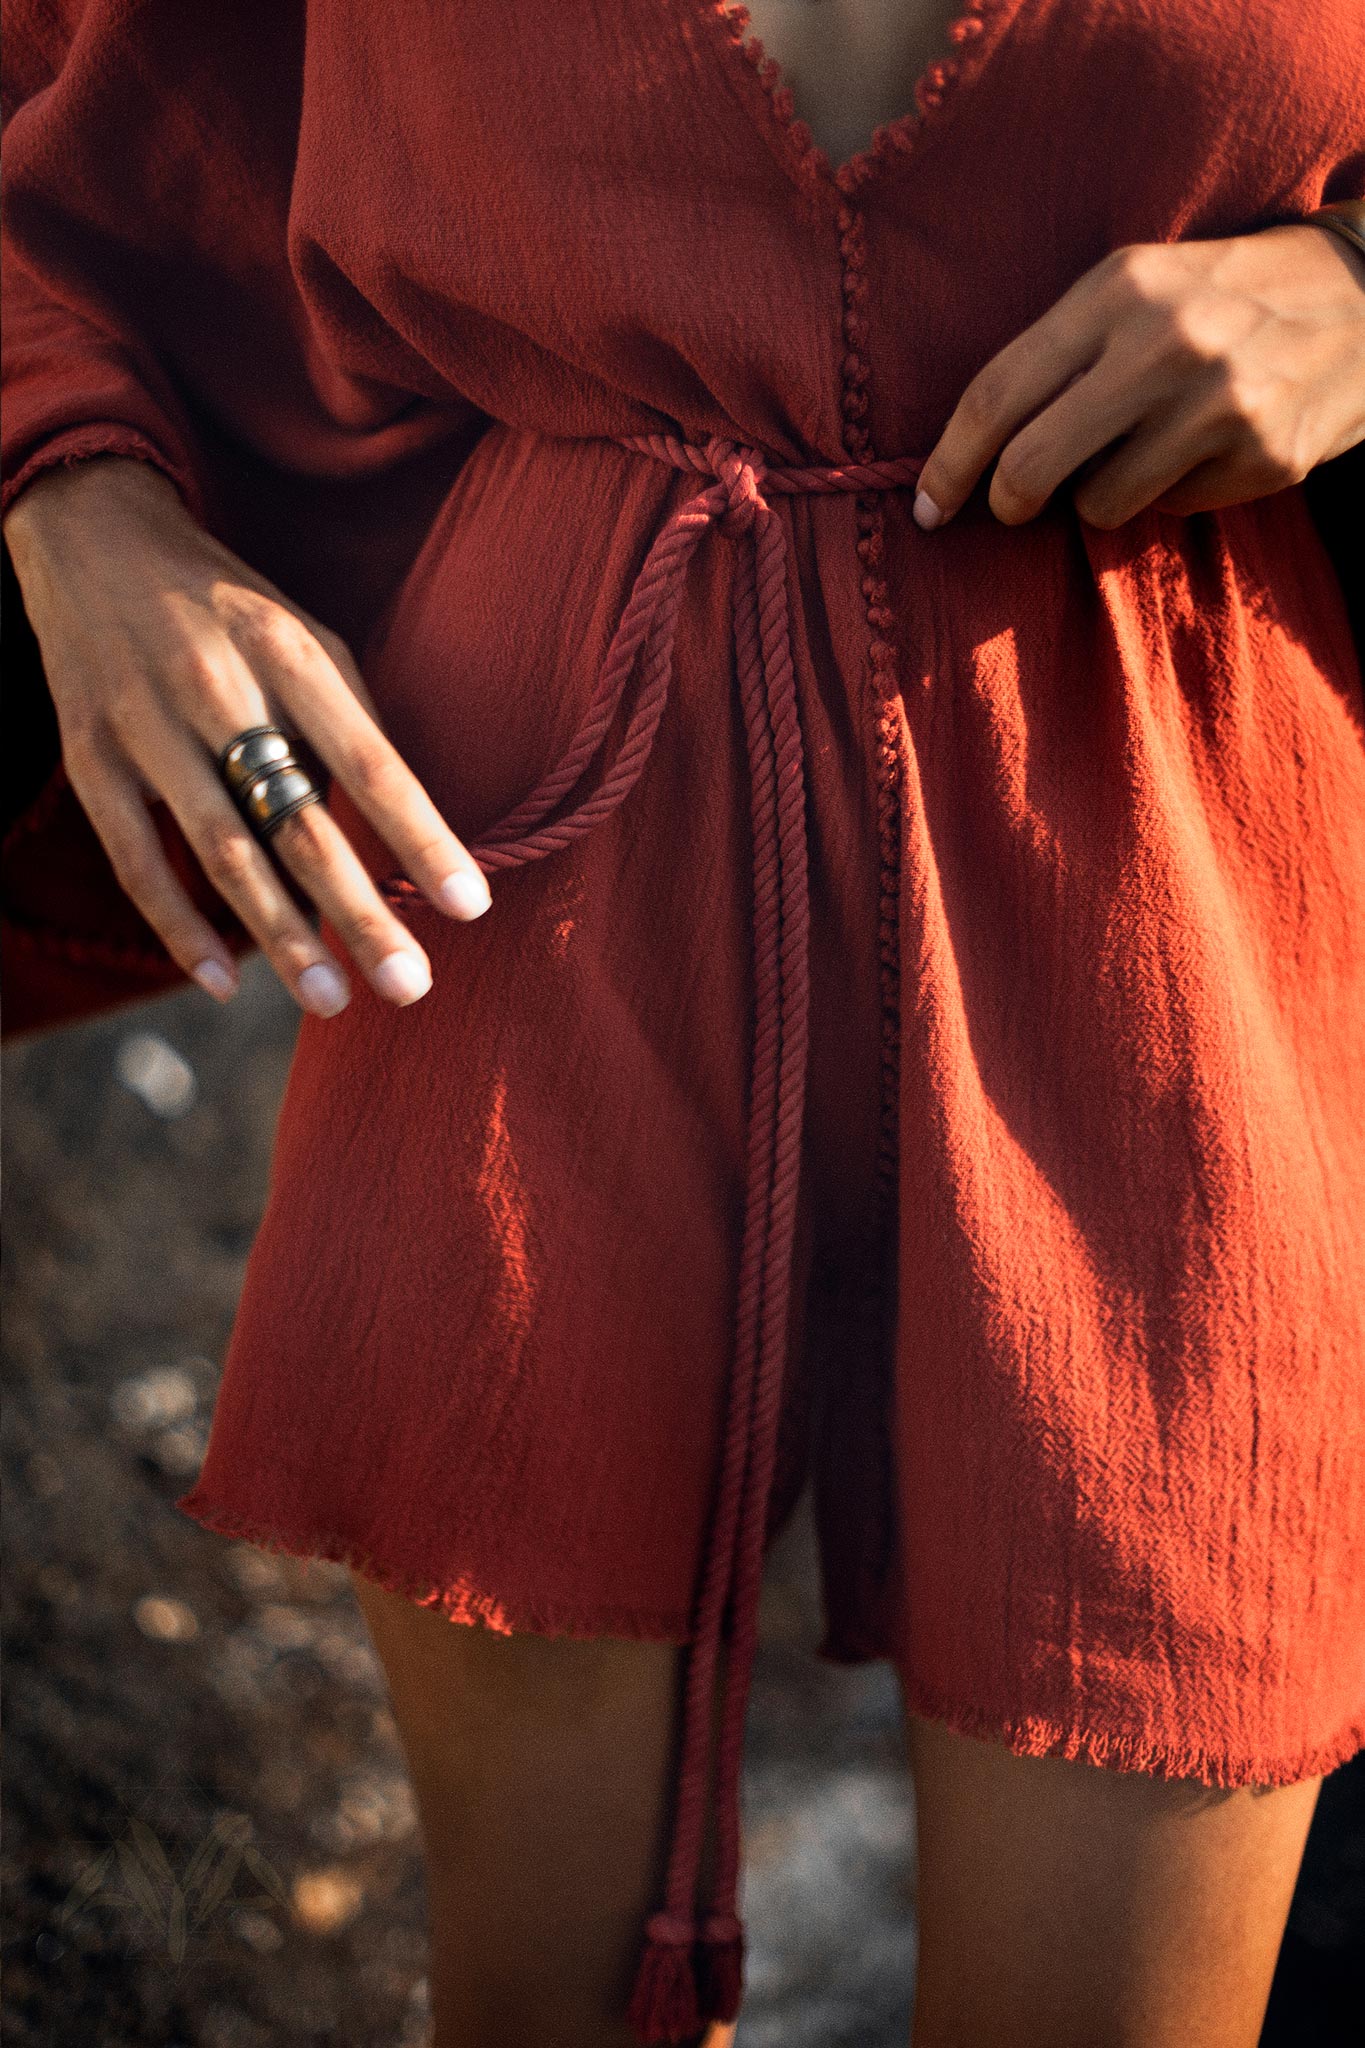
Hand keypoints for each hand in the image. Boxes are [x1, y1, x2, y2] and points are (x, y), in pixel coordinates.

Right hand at [2, 455, 491, 1015]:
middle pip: (299, 822)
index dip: (422, 838)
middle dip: (359, 913)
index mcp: (288, 651)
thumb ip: (352, 728)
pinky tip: (227, 982)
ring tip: (333, 1000)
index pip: (371, 762)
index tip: (472, 907)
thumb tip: (399, 839)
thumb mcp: (306, 638)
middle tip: (411, 986)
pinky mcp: (88, 758)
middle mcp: (216, 687)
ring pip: (223, 851)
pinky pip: (137, 861)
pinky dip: (181, 927)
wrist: (91, 537)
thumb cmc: (230, 609)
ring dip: (282, 936)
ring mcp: (145, 725)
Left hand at [912, 222, 1364, 531]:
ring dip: (1100, 496)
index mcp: (1117, 290)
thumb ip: (1058, 356)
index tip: (925, 507)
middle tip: (1012, 505)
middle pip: (1030, 469)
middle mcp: (1164, 345)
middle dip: (1007, 502)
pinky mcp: (1262, 457)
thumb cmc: (1217, 297)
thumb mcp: (1136, 289)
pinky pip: (1166, 510)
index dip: (948, 464)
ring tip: (1142, 447)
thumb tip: (972, 452)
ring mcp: (1217, 405)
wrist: (1359, 296)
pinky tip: (1203, 448)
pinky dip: (1167, 493)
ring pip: (1098, 506)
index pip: (997, 394)